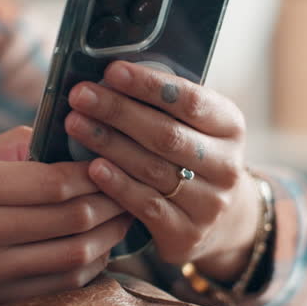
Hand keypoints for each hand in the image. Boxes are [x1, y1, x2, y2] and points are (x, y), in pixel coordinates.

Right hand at [0, 127, 130, 305]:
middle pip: (72, 218)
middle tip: (134, 187)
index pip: (52, 181)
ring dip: (109, 237)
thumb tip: (59, 137)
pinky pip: (57, 286)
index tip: (113, 159)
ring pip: (74, 256)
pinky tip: (98, 249)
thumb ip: (5, 149)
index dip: (94, 171)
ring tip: (124, 217)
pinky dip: (87, 267)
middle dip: (113, 202)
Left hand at [64, 61, 259, 279]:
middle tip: (81, 96)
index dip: (149, 85)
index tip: (112, 71)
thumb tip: (108, 78)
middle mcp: (227, 166)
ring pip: (153, 169)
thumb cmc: (190, 157)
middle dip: (118, 111)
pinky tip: (92, 168)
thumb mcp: (193, 127)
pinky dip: (117, 185)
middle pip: (166, 134)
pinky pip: (147, 206)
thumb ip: (162, 105)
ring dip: (109, 144)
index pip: (190, 100)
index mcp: (230, 127)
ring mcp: (210, 203)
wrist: (220, 220)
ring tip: (76, 124)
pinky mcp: (188, 234)